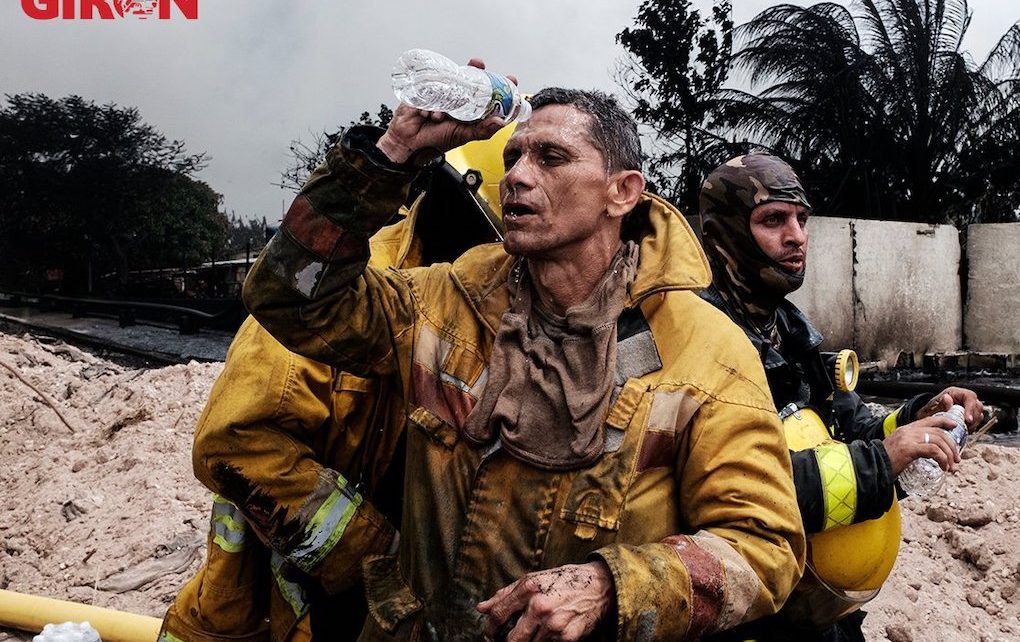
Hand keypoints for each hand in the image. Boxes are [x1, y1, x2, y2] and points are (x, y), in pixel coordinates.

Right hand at [377, 58, 513, 163]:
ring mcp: (440, 93)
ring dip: (447, 96)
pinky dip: (432, 105)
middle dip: (475, 70)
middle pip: (468, 79)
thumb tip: (500, 122)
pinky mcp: (423, 91)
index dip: (497, 83)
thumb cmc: (436, 141)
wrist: (409, 144)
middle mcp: (455, 98)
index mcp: (467, 108)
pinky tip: (428, 116)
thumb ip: (482, 130)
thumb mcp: (464, 136)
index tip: (510, 79)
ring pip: (449, 83)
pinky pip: (431, 90)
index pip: (485, 92)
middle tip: (479, 65)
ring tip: (441, 116)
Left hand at [477, 562, 614, 641]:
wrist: (599, 586)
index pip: (498, 614)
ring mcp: (554, 624)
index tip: (488, 634)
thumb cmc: (563, 581)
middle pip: (511, 640)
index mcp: (529, 588)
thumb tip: (482, 608)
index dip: (489, 628)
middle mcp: (539, 607)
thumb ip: (506, 594)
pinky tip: (549, 635)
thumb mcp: (534, 580)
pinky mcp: (567, 638)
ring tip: (534, 633)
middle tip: (508, 640)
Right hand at [883, 415, 961, 476]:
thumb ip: (912, 447)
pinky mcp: (909, 448)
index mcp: (905, 430)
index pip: (929, 420)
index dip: (944, 421)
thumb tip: (927, 454)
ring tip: (950, 466)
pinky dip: (942, 459)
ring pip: (938, 441)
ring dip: (949, 454)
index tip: (954, 426)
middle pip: (938, 432)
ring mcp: (908, 439)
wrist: (872, 466)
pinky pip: (933, 450)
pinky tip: (943, 467)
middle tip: (956, 459)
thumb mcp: (899, 449)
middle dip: (952, 445)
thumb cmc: (885, 462)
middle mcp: (908, 431)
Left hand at [915, 387, 983, 427]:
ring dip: (973, 423)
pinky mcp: (970, 416)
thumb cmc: (931, 410)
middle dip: (973, 417)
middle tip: (966, 426)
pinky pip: (976, 422)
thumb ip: (941, 403)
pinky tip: (964, 429)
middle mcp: (964, 399)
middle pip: (977, 406)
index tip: (968, 419)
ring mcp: (968, 408)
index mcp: (956, 392)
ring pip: (978, 415)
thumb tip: (947, 398)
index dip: (971, 408)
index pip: (970, 397)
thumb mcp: (933, 406)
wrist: (929, 419)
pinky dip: (972, 426)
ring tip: (964, 428)